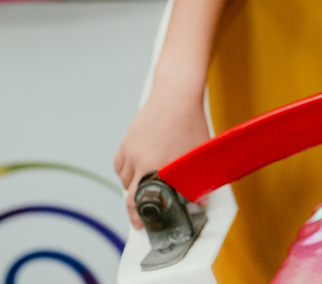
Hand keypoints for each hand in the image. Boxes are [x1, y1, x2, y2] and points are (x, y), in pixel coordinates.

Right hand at [113, 91, 210, 227]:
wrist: (175, 95)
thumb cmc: (191, 123)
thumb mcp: (200, 154)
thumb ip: (199, 180)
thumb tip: (201, 202)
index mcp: (158, 168)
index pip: (142, 202)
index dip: (140, 217)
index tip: (142, 226)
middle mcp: (140, 162)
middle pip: (129, 194)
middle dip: (134, 209)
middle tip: (139, 218)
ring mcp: (131, 151)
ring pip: (125, 179)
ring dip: (132, 188)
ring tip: (143, 191)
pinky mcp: (127, 141)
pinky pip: (120, 165)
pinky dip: (125, 173)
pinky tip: (134, 174)